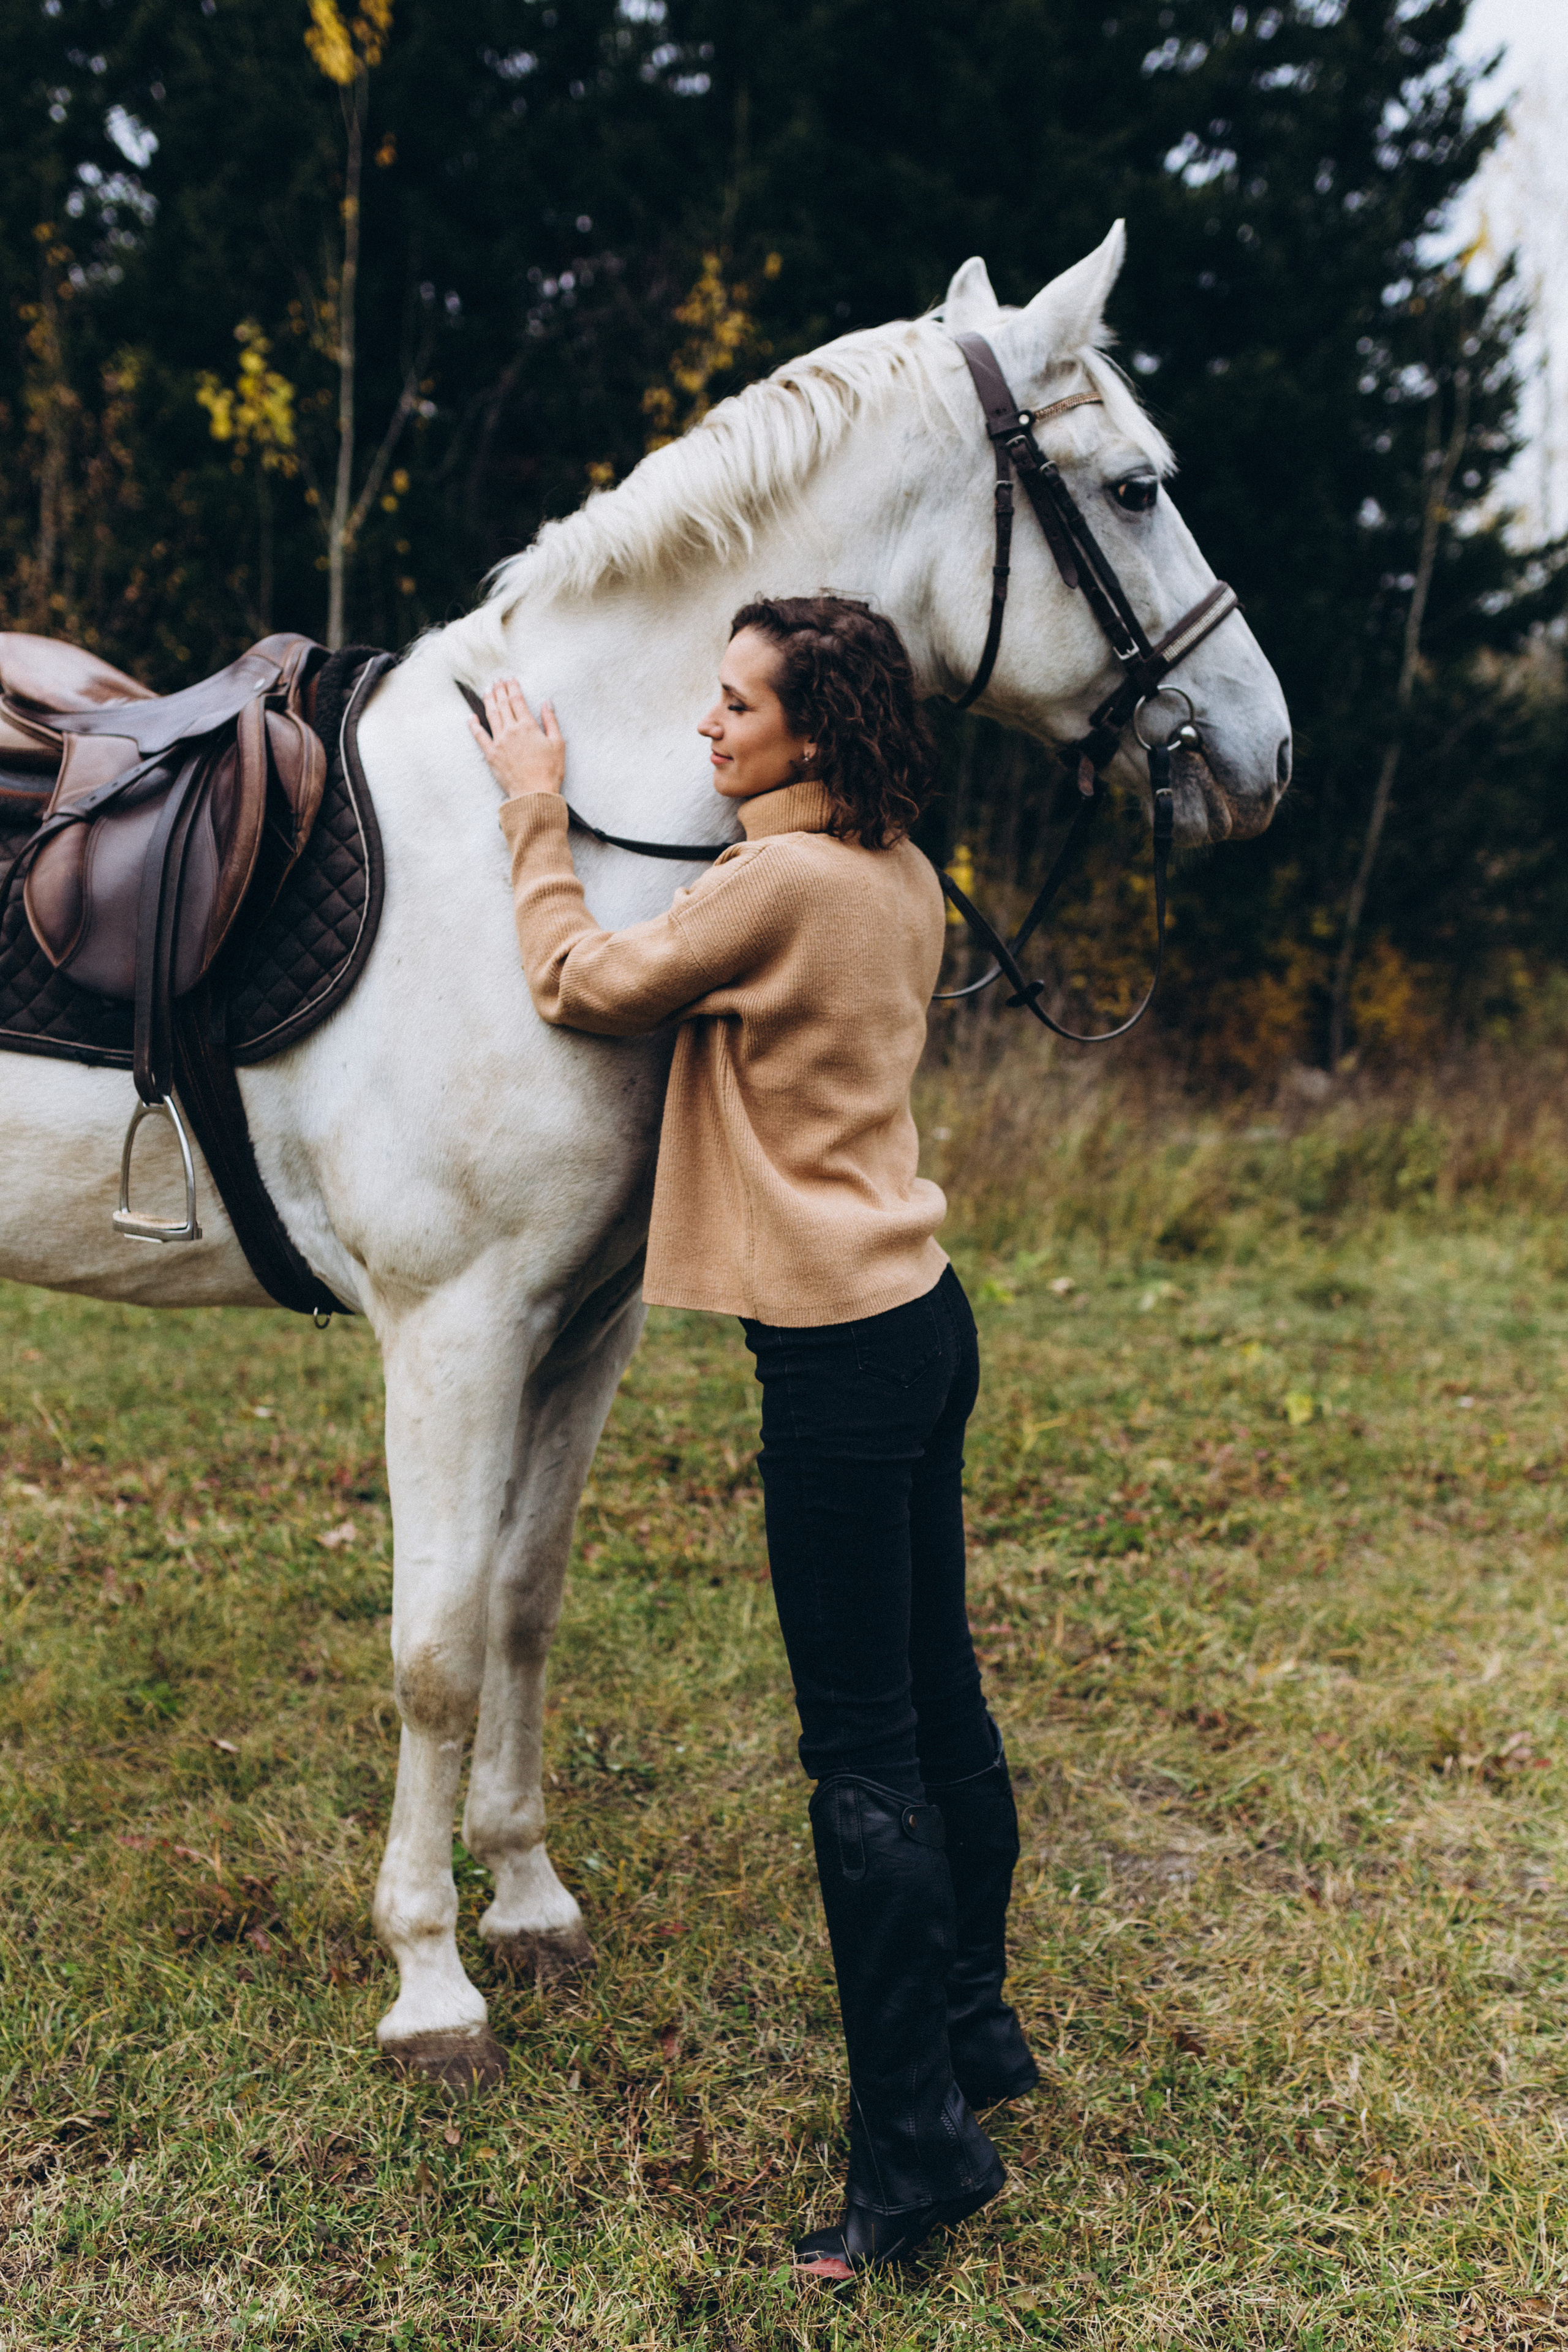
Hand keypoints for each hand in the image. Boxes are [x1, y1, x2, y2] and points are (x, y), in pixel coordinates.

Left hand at [470, 676, 565, 799]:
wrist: (534, 794)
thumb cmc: (550, 771)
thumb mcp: (558, 744)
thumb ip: (551, 721)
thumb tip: (547, 702)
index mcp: (528, 726)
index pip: (517, 700)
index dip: (513, 688)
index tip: (510, 679)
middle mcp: (511, 730)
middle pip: (503, 704)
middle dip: (499, 690)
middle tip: (497, 680)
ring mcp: (499, 741)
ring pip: (491, 715)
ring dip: (488, 700)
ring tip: (487, 690)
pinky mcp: (491, 754)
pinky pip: (479, 736)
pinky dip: (474, 725)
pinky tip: (471, 717)